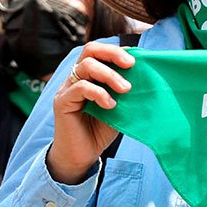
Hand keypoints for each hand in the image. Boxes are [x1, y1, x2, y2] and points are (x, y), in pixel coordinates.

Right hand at [47, 41, 133, 183]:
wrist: (82, 156)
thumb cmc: (99, 131)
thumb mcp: (118, 107)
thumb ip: (123, 90)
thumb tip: (143, 73)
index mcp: (88, 75)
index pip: (100, 51)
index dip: (117, 51)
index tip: (137, 60)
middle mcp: (75, 77)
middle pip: (90, 50)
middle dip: (113, 53)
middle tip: (131, 65)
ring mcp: (67, 88)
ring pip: (86, 66)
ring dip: (109, 75)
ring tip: (125, 90)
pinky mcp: (62, 102)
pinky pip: (80, 87)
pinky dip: (99, 93)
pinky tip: (111, 105)